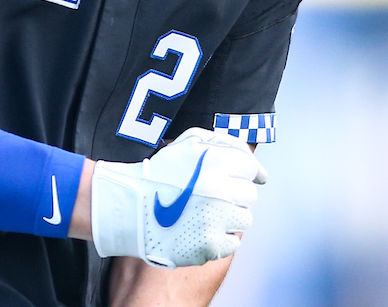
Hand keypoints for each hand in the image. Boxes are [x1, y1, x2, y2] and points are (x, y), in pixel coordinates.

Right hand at [91, 128, 267, 267]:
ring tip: (206, 213)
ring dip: (230, 217)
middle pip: (249, 195)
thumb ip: (226, 144)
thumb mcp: (190, 141)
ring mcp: (216, 219)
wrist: (130, 208)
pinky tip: (203, 230)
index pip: (251, 168)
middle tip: (213, 197)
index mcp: (217, 161)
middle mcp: (220, 189)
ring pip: (244, 219)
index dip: (244, 173)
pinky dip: (221, 238)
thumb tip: (257, 167)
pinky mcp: (210, 245)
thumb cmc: (160, 173)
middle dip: (234, 195)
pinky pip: (233, 243)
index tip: (241, 179)